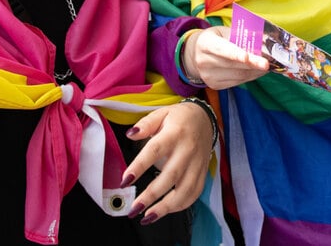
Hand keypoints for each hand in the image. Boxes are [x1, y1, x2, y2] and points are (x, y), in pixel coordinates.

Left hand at [121, 100, 213, 220]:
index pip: (155, 150)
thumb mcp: (161, 113)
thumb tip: (129, 134)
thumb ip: (145, 124)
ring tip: (147, 217)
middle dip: (151, 195)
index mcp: (175, 133)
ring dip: (166, 207)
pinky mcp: (203, 173)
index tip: (125, 181)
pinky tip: (164, 211)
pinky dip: (180, 206)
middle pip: (170, 176)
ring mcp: (197, 164)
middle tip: (134, 208)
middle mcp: (188, 150)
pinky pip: (194, 194)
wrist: (205, 119)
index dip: (140, 166)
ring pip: (184, 190)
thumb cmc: (179, 118)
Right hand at [183, 27, 268, 89]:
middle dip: (253, 64)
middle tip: (268, 62)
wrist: (197, 53)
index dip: (235, 54)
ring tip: (266, 65)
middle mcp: (203, 61)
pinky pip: (237, 82)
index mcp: (205, 43)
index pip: (221, 49)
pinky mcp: (215, 85)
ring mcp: (208, 76)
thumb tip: (266, 42)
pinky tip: (257, 71)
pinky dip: (250, 76)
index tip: (247, 57)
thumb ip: (242, 36)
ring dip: (255, 71)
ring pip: (238, 75)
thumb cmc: (217, 39)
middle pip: (232, 64)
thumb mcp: (225, 32)